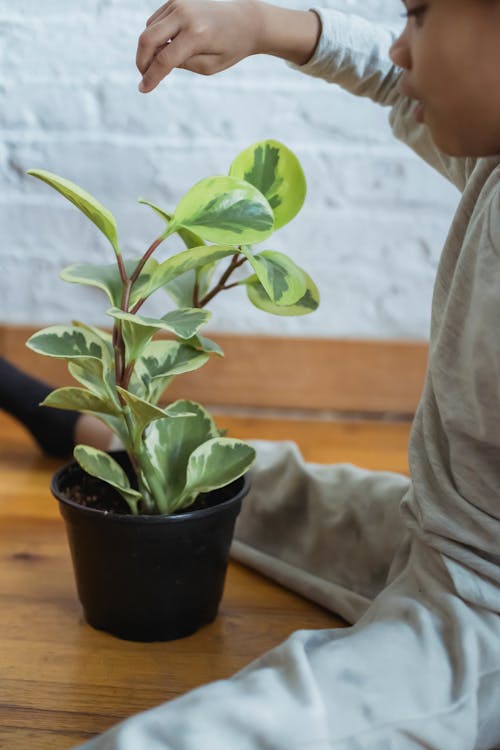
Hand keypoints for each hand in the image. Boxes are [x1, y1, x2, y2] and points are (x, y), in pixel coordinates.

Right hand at [136, 0, 262, 91]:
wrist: (246, 19)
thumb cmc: (230, 47)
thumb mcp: (209, 66)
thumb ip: (182, 64)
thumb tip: (155, 61)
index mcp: (197, 34)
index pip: (165, 59)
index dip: (151, 77)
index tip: (143, 89)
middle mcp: (185, 14)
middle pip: (148, 39)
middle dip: (141, 61)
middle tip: (144, 77)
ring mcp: (179, 3)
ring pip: (149, 29)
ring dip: (149, 50)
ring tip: (161, 63)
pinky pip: (155, 21)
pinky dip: (156, 36)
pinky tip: (168, 46)